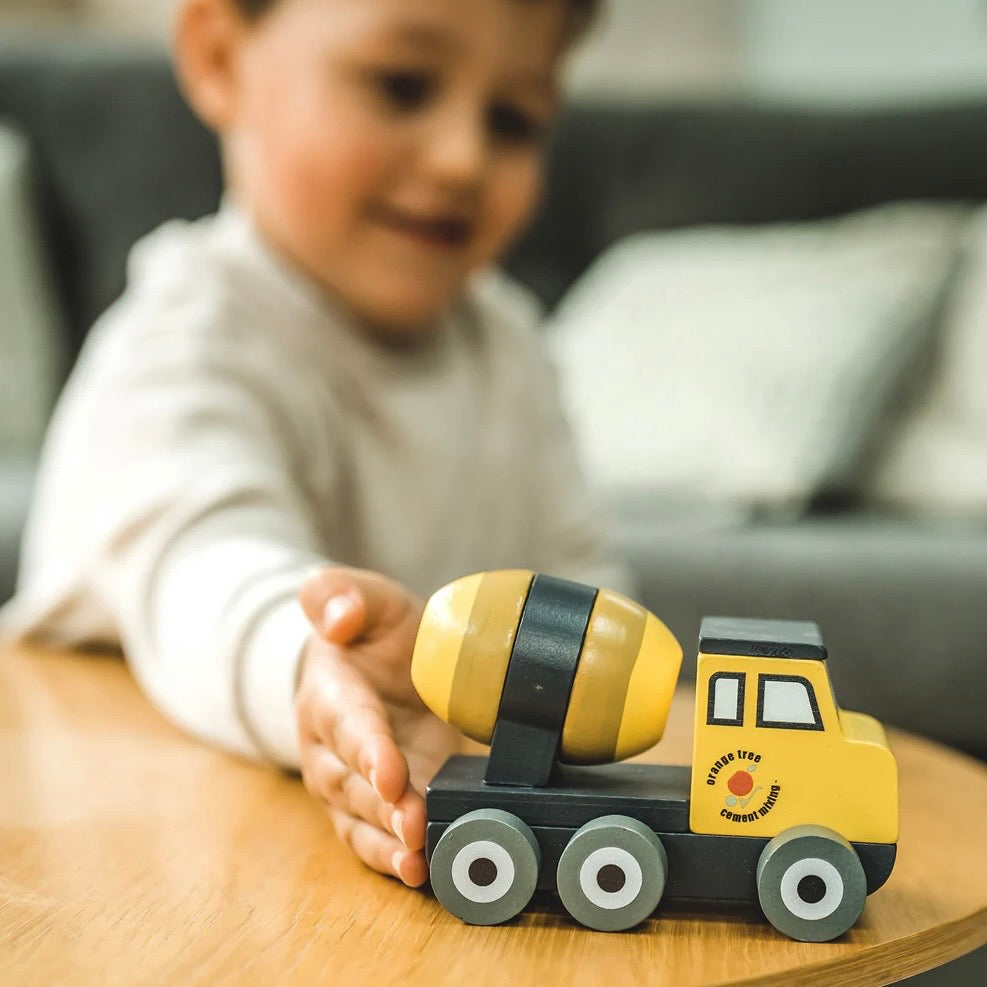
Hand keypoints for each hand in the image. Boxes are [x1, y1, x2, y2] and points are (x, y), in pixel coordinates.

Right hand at [296, 567, 460, 885]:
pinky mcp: (374, 809)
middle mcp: (331, 749)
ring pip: (363, 821)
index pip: (347, 723)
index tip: (390, 772)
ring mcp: (351, 785)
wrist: (380, 666)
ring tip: (421, 858)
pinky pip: (377, 841)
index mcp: (330, 694)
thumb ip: (341, 595)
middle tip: (417, 822)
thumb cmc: (373, 633)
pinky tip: (423, 874)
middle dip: (384, 806)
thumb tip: (337, 616)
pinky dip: (396, 860)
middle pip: (353, 783)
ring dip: (390, 842)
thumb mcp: (365, 598)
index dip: (366, 748)